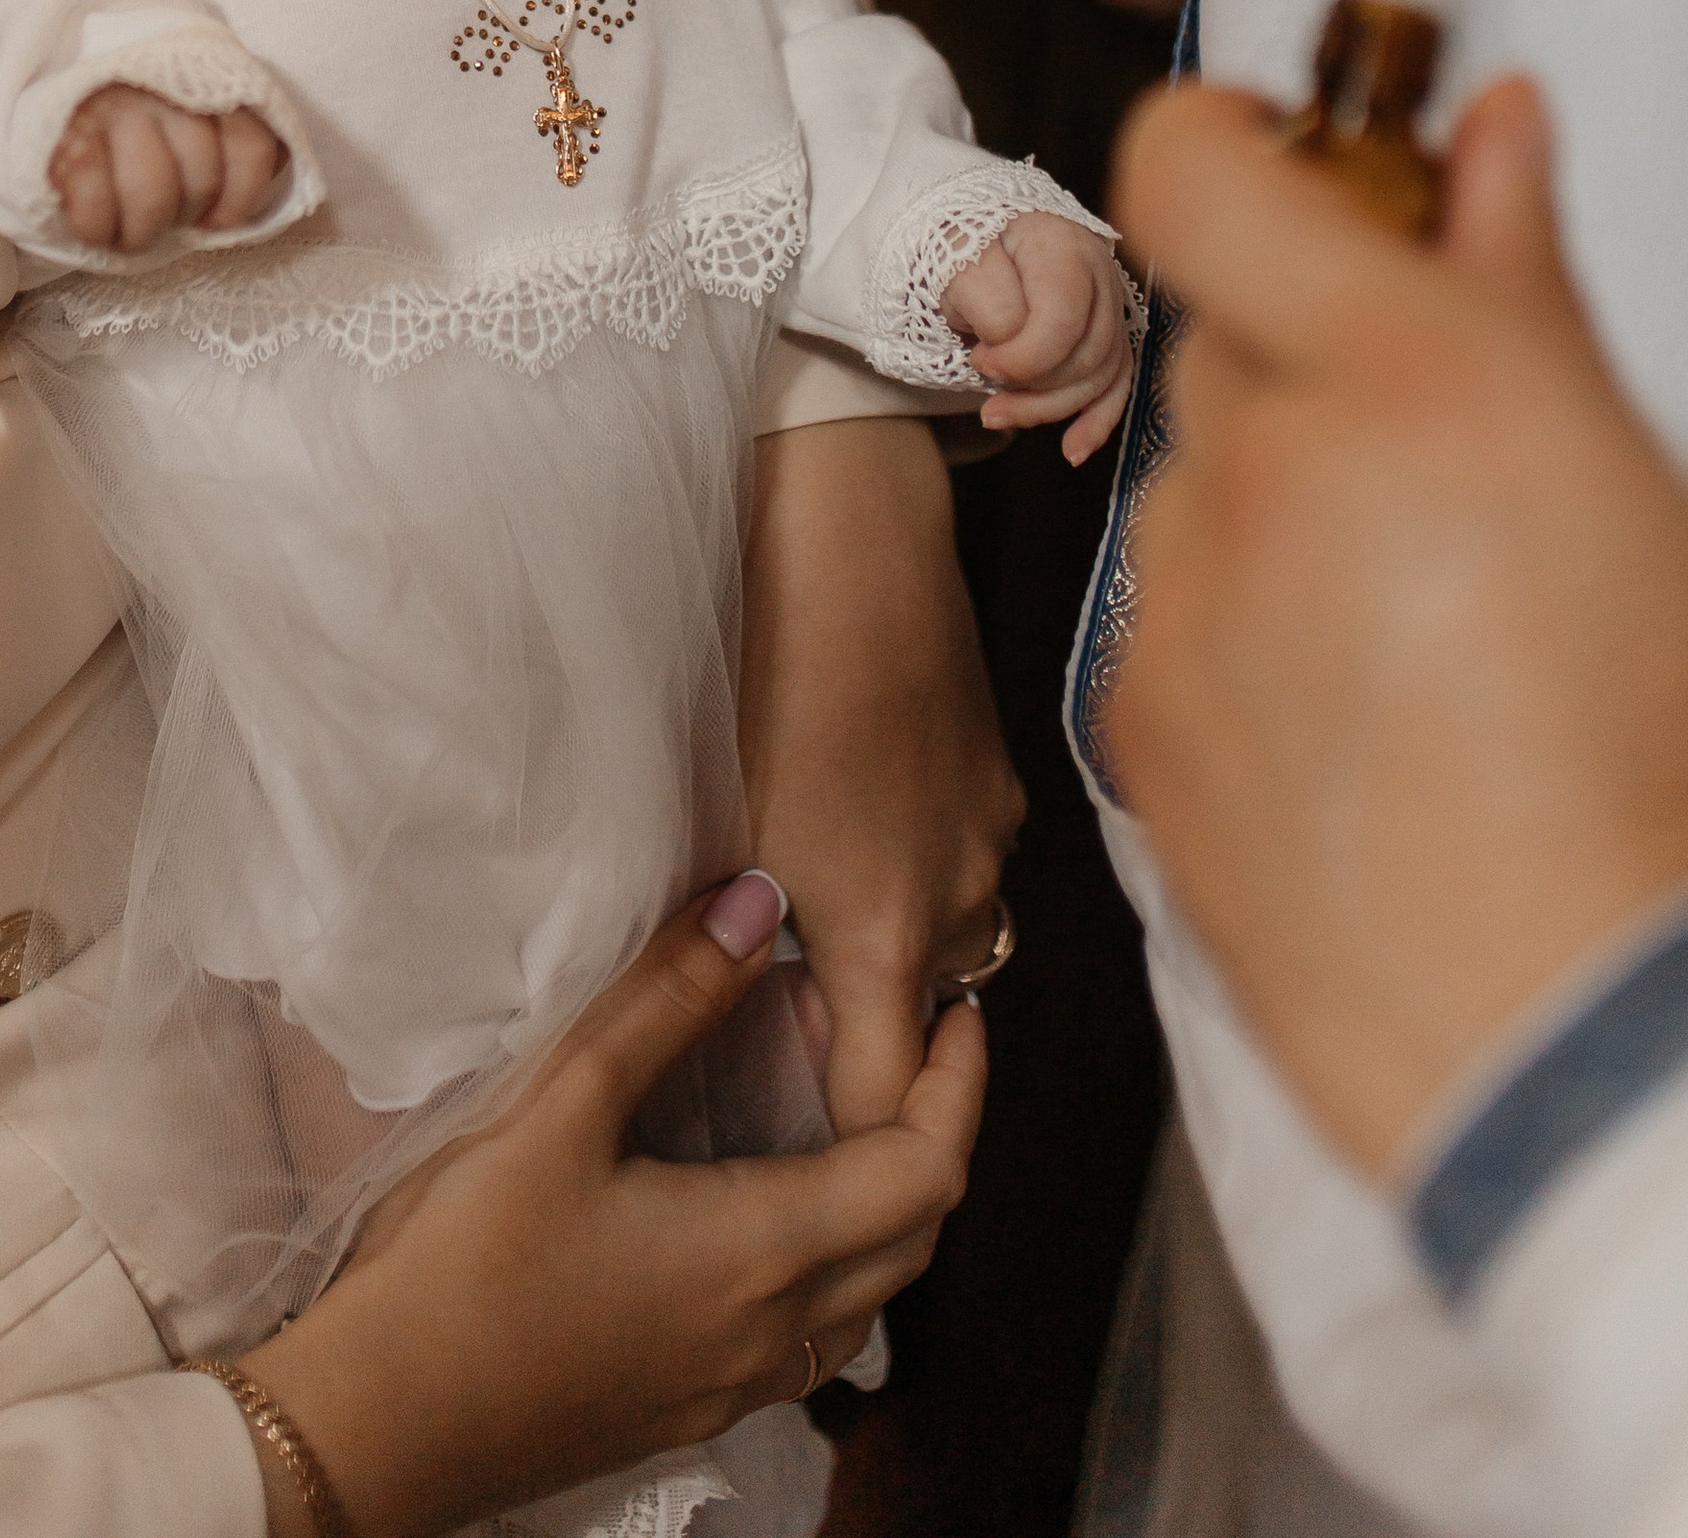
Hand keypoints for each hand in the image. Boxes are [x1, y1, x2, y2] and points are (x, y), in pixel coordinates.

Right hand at [47, 82, 286, 254]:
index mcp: (202, 81)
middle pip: (201, 176)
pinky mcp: (63, 137)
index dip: (241, 198)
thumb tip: (237, 206)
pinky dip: (97, 229)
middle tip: (160, 220)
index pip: (251, 145)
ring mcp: (110, 109)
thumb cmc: (125, 114)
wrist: (37, 71)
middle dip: (183, 217)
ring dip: (140, 232)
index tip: (218, 220)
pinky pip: (94, 203)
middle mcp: (160, 88)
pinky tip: (95, 226)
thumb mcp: (184, 108)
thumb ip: (224, 138)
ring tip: (127, 232)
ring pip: (153, 193)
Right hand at [243, 871, 987, 1537]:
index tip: (960, 1008)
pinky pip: (808, 1333)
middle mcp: (773, 1332)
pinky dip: (828, 1256)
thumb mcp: (561, 1105)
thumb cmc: (463, 1264)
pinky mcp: (686, 1407)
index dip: (960, 1086)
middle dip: (933, 1133)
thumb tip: (757, 901)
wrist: (377, 1430)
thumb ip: (668, 998)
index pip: (926, 1172)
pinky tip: (760, 1204)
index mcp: (762, 1252)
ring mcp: (732, 1385)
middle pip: (915, 1237)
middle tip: (909, 1043)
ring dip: (883, 1203)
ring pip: (866, 1295)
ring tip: (838, 1108)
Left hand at [738, 418, 1022, 1129]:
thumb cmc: (758, 670)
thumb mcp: (710, 819)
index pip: (889, 1113)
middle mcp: (959, 894)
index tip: (796, 1154)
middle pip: (923, 1025)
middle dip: (861, 1037)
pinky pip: (964, 857)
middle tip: (777, 1011)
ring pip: (951, 937)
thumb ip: (716, 937)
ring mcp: (989, 827)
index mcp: (885, 932)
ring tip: (809, 899)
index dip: (845, 1152)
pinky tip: (848, 808)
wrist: (844, 534)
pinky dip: (916, 866)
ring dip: (891, 945)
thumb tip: (689, 995)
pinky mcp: (997, 768)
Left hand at [944, 214, 1133, 466]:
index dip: (1022, 357)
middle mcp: (1099, 273)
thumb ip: (991, 305)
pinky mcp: (1106, 335)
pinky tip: (1072, 451)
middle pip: (1088, 354)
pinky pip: (1116, 384)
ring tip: (995, 414)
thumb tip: (1016, 352)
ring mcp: (1108, 305)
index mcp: (1063, 246)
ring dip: (1048, 408)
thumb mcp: (961, 265)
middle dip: (1032, 386)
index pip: (1064, 320)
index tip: (979, 358)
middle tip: (982, 379)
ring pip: (1102, 375)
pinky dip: (1096, 421)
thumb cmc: (964, 247)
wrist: (970, 233)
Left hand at [1108, 75, 1687, 1176]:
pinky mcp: (1133, 723)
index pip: (1188, 169)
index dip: (1230, 142)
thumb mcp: (1621, 471)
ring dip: (1278, 515)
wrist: (1586, 1036)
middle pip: (1224, 337)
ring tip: (1420, 638)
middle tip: (1434, 463)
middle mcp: (1258, 468)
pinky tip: (1361, 729)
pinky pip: (1173, 621)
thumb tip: (1487, 128)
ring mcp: (1180, 600)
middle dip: (1311, 368)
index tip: (1297, 167)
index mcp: (1392, 375)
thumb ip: (1515, 273)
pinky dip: (1244, 643)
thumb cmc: (1653, 765)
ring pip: (1201, 486)